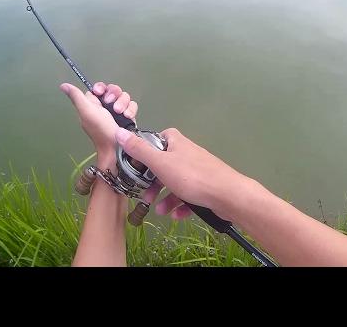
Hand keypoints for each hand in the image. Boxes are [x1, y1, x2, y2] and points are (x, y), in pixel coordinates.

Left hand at [61, 82, 137, 154]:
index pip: (99, 88)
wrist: (117, 147)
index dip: (101, 88)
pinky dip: (131, 110)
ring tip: (121, 113)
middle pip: (113, 89)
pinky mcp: (129, 115)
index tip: (101, 93)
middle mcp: (106, 106)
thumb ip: (77, 97)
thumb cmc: (100, 129)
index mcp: (93, 104)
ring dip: (123, 104)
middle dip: (115, 96)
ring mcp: (118, 110)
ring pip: (124, 96)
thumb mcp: (86, 112)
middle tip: (112, 107)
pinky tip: (128, 117)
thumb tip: (63, 85)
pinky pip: (132, 104)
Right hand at [115, 127, 254, 221]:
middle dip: (154, 182)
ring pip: (176, 182)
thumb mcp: (161, 163)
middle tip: (146, 195)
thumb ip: (139, 150)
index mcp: (176, 142)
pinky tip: (178, 215)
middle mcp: (187, 153)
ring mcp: (198, 170)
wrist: (227, 195)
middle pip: (164, 164)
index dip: (145, 151)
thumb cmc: (191, 176)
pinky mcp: (206, 185)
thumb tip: (119, 132)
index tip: (137, 166)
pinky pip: (189, 194)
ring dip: (166, 198)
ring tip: (161, 211)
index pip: (157, 139)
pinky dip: (181, 204)